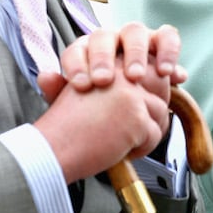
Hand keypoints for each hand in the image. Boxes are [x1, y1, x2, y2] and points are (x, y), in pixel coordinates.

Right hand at [35, 54, 171, 183]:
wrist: (53, 147)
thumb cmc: (67, 126)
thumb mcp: (86, 90)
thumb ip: (114, 84)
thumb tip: (154, 80)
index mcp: (110, 62)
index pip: (146, 70)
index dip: (146, 93)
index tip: (135, 110)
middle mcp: (122, 72)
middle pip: (157, 90)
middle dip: (151, 113)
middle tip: (132, 129)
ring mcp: (132, 94)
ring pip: (160, 113)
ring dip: (145, 132)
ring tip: (120, 141)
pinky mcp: (137, 116)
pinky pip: (155, 134)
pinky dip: (141, 148)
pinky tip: (119, 150)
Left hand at [52, 23, 186, 92]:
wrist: (134, 105)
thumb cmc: (103, 103)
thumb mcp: (81, 102)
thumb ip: (60, 91)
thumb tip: (44, 76)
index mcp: (87, 50)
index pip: (76, 49)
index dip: (76, 64)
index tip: (80, 86)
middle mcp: (111, 39)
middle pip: (104, 36)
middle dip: (102, 57)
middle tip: (104, 81)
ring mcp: (137, 37)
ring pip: (135, 31)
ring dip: (135, 53)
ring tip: (136, 78)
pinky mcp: (161, 40)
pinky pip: (167, 37)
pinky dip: (168, 51)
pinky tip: (168, 73)